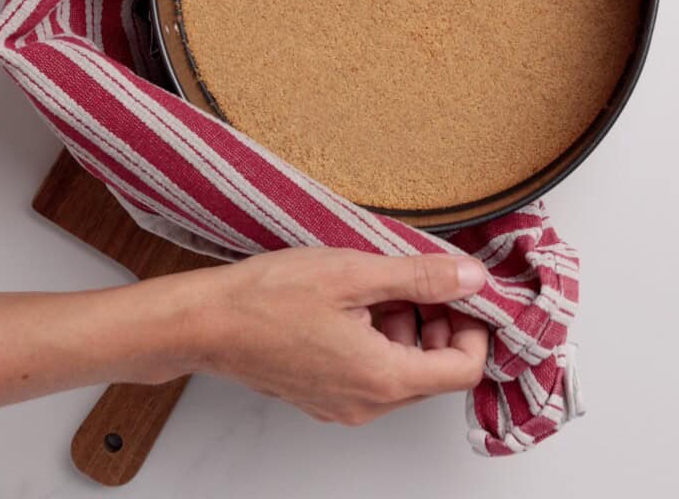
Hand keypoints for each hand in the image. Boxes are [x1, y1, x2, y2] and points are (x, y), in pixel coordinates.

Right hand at [184, 248, 489, 424]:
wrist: (205, 322)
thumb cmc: (269, 297)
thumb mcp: (355, 272)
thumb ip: (421, 277)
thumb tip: (472, 278)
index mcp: (382, 378)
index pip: (464, 369)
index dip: (473, 326)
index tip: (460, 291)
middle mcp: (367, 404)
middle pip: (435, 371)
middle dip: (436, 322)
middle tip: (413, 280)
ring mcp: (343, 404)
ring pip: (403, 370)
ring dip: (405, 326)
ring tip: (374, 285)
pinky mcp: (323, 396)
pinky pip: (371, 372)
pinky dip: (377, 337)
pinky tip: (351, 301)